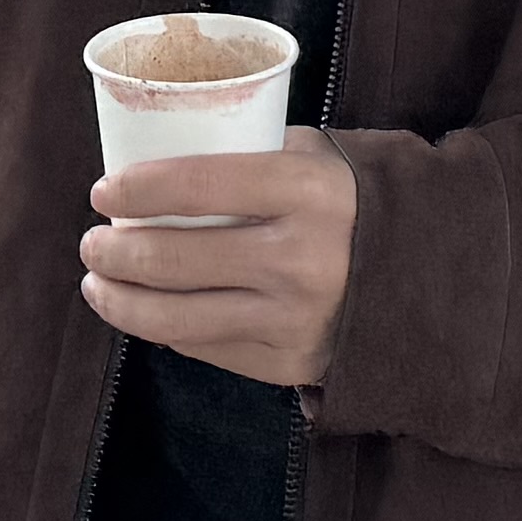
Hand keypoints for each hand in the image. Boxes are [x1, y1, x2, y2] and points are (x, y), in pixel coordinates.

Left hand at [79, 129, 356, 386]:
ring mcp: (292, 319)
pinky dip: (166, 330)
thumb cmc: (353, 202)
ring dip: (120, 302)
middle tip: (92, 242)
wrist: (429, 274)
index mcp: (306, 192)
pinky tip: (148, 313)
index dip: (136, 190)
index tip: (103, 192)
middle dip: (113, 252)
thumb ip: (250, 156)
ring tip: (98, 285)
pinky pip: (205, 348)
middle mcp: (299, 259)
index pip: (197, 185)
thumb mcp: (315, 158)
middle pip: (174, 260)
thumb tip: (163, 164)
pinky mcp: (289, 364)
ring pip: (175, 318)